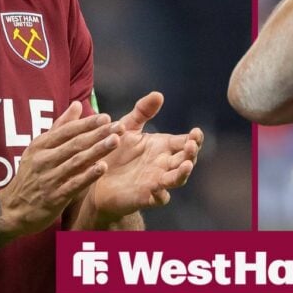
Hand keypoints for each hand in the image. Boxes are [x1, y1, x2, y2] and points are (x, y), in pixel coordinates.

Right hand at [0, 101, 118, 235]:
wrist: (13, 209)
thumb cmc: (32, 175)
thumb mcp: (39, 149)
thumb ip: (61, 127)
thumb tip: (77, 104)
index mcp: (40, 145)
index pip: (67, 131)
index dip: (87, 123)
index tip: (107, 117)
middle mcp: (44, 159)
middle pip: (75, 144)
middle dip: (98, 134)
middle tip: (119, 126)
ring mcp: (49, 178)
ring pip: (76, 162)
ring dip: (97, 150)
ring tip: (115, 141)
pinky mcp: (54, 197)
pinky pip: (74, 184)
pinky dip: (88, 175)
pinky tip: (103, 168)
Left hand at [88, 92, 202, 221]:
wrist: (95, 177)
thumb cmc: (115, 151)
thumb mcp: (128, 127)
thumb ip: (142, 111)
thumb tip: (158, 94)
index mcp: (163, 147)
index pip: (185, 142)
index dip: (194, 138)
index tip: (196, 132)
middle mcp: (164, 164)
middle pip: (186, 160)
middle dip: (191, 153)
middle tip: (191, 144)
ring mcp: (156, 181)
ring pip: (177, 179)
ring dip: (182, 173)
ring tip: (186, 165)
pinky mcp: (145, 197)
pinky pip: (158, 199)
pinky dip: (160, 195)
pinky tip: (159, 188)